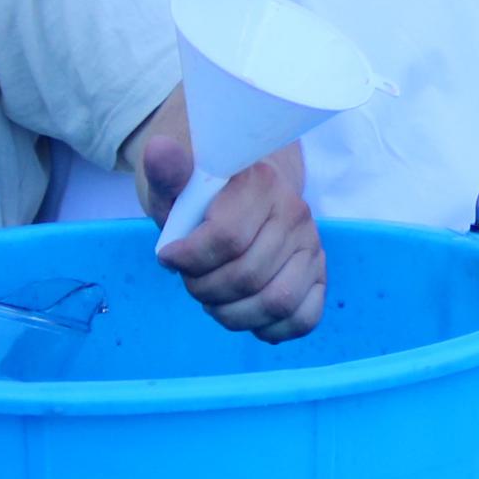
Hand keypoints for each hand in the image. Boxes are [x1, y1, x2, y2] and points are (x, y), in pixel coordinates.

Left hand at [141, 136, 324, 341]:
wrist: (238, 193)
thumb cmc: (201, 193)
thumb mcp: (176, 182)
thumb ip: (167, 172)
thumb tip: (159, 149)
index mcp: (261, 184)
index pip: (227, 239)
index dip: (189, 260)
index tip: (168, 257)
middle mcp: (295, 213)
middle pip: (247, 277)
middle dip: (205, 289)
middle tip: (190, 280)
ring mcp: (311, 246)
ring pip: (277, 302)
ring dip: (232, 314)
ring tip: (213, 300)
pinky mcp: (318, 273)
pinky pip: (304, 318)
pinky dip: (270, 328)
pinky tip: (245, 314)